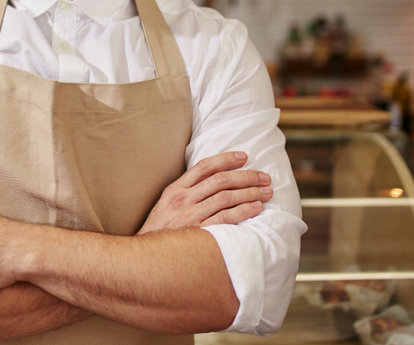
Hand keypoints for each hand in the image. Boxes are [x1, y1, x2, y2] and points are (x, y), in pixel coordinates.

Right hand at [138, 152, 271, 234]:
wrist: (147, 256)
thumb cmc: (161, 228)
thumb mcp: (166, 203)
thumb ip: (186, 190)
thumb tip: (213, 179)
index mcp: (176, 189)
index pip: (205, 166)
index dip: (226, 159)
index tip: (244, 157)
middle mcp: (184, 200)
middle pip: (220, 181)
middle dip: (246, 176)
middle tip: (264, 177)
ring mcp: (192, 216)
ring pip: (226, 197)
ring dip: (250, 193)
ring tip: (266, 192)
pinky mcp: (200, 233)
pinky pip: (226, 218)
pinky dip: (243, 211)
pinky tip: (256, 208)